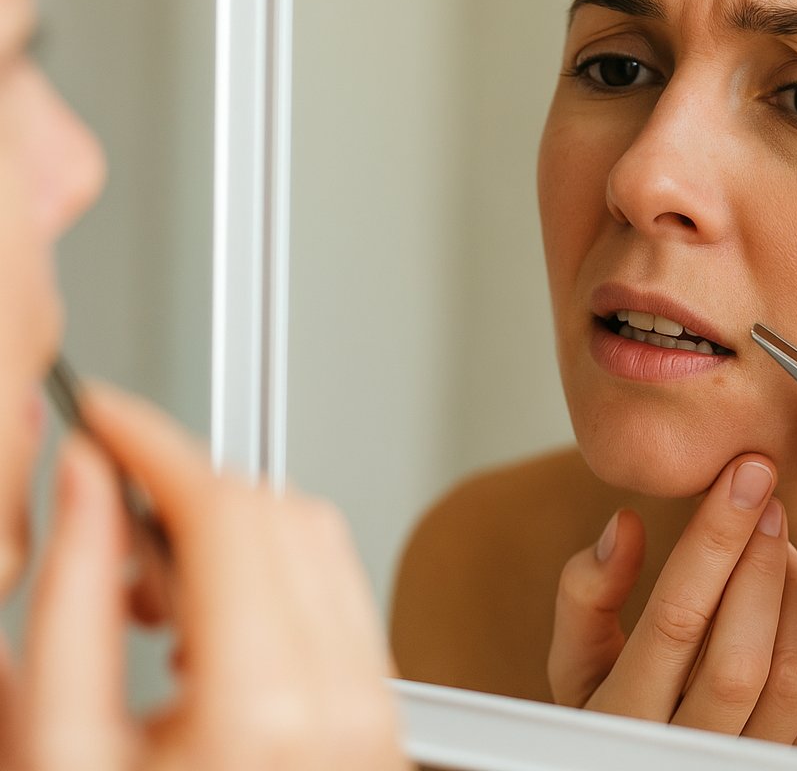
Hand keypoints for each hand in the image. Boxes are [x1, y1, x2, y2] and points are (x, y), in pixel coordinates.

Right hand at [2, 383, 408, 769]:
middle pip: (280, 513)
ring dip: (230, 534)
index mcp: (263, 711)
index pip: (227, 512)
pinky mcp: (381, 718)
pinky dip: (271, 582)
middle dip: (186, 494)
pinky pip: (340, 598)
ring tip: (147, 601)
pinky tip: (201, 634)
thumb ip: (66, 601)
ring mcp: (375, 711)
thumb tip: (84, 481)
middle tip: (108, 519)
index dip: (155, 446)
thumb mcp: (52, 747)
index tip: (105, 420)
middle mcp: (342, 704)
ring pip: (319, 544)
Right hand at [549, 454, 796, 750]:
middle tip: (768, 494)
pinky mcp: (793, 767)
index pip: (675, 620)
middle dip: (762, 563)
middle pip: (740, 657)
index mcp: (623, 717)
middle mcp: (684, 753)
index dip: (714, 540)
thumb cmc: (608, 712)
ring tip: (779, 542)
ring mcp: (744, 767)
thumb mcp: (575, 665)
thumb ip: (586, 596)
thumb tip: (626, 524)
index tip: (744, 472)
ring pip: (794, 676)